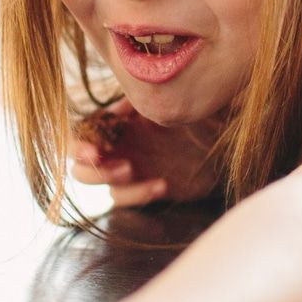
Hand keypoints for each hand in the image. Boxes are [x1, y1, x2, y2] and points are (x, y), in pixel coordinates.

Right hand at [70, 101, 223, 206]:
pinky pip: (130, 199)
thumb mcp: (168, 102)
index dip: (78, 146)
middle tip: (122, 167)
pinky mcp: (145, 190)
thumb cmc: (195, 113)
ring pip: (104, 188)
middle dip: (94, 171)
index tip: (95, 150)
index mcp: (115, 125)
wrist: (222, 138)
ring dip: (115, 184)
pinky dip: (139, 194)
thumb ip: (140, 102)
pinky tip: (162, 185)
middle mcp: (117, 150)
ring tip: (133, 171)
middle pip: (81, 169)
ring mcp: (130, 172)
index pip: (80, 138)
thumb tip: (117, 107)